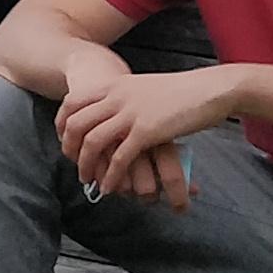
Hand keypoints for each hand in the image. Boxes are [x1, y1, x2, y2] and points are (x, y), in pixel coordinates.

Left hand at [56, 56, 238, 208]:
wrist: (210, 89)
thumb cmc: (182, 91)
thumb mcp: (143, 87)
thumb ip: (124, 97)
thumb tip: (112, 111)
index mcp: (114, 85)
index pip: (72, 102)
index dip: (62, 124)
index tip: (63, 140)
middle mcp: (116, 98)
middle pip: (76, 124)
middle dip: (69, 148)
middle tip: (73, 164)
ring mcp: (130, 114)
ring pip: (93, 143)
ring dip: (86, 166)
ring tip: (88, 180)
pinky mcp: (146, 132)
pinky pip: (119, 159)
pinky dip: (111, 176)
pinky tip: (110, 187)